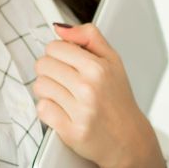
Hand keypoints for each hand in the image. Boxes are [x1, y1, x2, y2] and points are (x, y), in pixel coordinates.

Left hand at [31, 23, 159, 167]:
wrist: (128, 139)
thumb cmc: (118, 99)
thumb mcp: (113, 60)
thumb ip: (89, 36)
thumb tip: (59, 28)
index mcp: (98, 67)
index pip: (54, 47)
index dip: (58, 54)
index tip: (67, 63)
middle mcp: (88, 88)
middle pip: (43, 65)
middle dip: (50, 71)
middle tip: (64, 81)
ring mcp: (80, 111)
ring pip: (39, 86)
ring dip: (47, 91)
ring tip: (64, 96)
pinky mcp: (71, 131)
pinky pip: (42, 109)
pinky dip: (48, 110)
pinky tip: (63, 111)